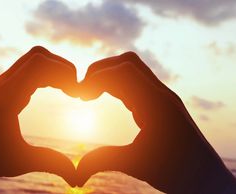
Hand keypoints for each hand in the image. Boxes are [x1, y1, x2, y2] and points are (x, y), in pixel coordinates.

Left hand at [0, 46, 78, 193]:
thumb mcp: (18, 162)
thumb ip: (49, 164)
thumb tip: (76, 178)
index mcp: (6, 98)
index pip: (39, 64)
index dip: (64, 73)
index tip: (77, 94)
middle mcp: (2, 84)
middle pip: (38, 55)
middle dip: (63, 68)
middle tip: (76, 91)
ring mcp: (0, 83)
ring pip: (32, 59)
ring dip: (53, 69)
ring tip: (68, 90)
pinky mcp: (1, 87)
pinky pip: (26, 69)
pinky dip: (44, 74)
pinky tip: (53, 90)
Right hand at [76, 52, 235, 192]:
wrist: (206, 178)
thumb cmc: (179, 173)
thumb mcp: (138, 165)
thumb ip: (104, 161)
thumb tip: (76, 174)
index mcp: (157, 105)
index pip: (123, 72)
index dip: (96, 77)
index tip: (79, 95)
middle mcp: (161, 95)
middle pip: (127, 63)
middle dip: (100, 71)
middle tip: (82, 91)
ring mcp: (162, 97)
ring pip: (132, 70)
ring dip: (108, 76)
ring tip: (90, 95)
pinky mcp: (160, 103)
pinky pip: (136, 83)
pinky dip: (117, 85)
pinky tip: (106, 99)